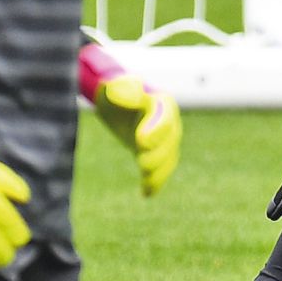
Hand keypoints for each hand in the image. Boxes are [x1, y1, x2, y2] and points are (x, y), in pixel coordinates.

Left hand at [92, 73, 182, 196]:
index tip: (140, 142)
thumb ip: (120, 88)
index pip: (165, 118)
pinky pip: (160, 170)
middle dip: (158, 155)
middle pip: (170, 142)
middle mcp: (168, 122)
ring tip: (145, 181)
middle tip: (142, 165)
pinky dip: (154, 183)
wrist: (112, 101)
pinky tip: (146, 194)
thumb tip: (124, 93)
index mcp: (162, 103)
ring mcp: (164, 140)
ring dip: (159, 172)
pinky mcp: (155, 153)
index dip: (156, 131)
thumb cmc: (111, 89)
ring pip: (168, 158)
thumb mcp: (112, 86)